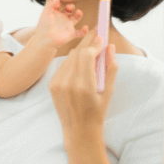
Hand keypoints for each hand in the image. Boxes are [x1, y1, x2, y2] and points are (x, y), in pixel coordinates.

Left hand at [34, 0, 86, 48]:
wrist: (45, 40)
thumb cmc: (44, 27)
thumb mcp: (45, 14)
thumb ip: (50, 5)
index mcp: (55, 14)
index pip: (59, 5)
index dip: (60, 3)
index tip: (58, 4)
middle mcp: (62, 19)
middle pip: (69, 10)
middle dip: (71, 7)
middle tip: (70, 7)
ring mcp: (67, 26)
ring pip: (76, 18)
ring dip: (79, 14)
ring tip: (79, 12)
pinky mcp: (71, 34)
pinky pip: (80, 33)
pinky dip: (84, 31)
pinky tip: (85, 27)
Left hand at [48, 29, 117, 144]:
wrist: (78, 130)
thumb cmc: (98, 112)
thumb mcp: (109, 91)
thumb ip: (111, 68)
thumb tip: (111, 47)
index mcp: (84, 85)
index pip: (86, 55)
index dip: (95, 44)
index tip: (103, 37)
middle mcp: (68, 83)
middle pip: (77, 53)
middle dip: (88, 42)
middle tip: (97, 33)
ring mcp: (57, 84)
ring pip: (69, 58)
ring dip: (81, 51)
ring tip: (92, 47)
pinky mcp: (52, 85)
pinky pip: (63, 66)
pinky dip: (73, 61)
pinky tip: (81, 62)